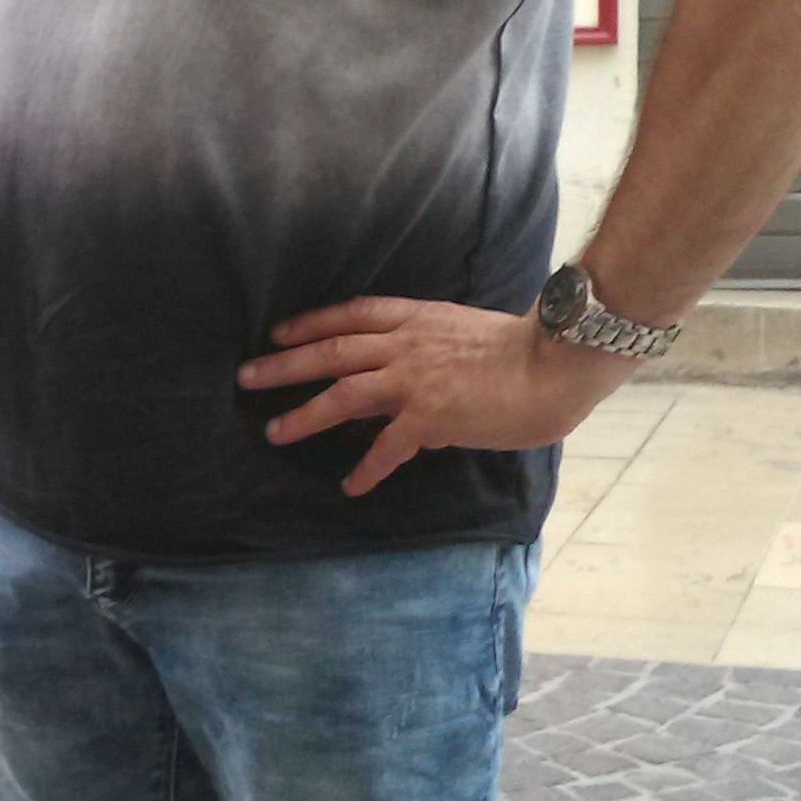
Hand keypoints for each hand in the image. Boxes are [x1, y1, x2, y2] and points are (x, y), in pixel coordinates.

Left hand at [239, 296, 634, 496]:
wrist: (554, 362)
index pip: (350, 315)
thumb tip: (403, 402)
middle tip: (245, 377)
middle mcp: (406, 344)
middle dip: (283, 364)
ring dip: (304, 415)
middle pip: (329, 350)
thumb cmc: (521, 350)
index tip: (278, 333)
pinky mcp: (430, 415)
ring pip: (342, 394)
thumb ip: (428, 358)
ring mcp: (414, 378)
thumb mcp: (461, 337)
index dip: (310, 324)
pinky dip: (366, 468)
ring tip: (274, 433)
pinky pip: (386, 446)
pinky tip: (351, 486)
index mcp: (415, 319)